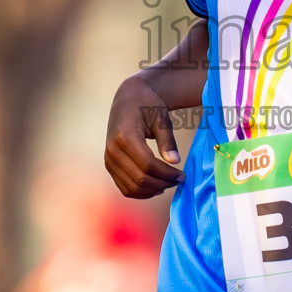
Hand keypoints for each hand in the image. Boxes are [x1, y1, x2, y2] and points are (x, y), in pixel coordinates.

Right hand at [103, 75, 184, 198]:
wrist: (128, 99)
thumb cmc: (147, 106)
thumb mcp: (161, 118)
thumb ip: (167, 140)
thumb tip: (175, 161)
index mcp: (125, 136)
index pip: (147, 165)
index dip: (167, 174)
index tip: (182, 175)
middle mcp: (113, 150)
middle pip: (139, 179)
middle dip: (163, 183)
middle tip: (179, 180)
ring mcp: (109, 159)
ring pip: (131, 187)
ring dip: (153, 190)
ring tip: (169, 183)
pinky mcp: (109, 165)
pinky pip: (124, 187)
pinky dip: (141, 192)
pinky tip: (156, 187)